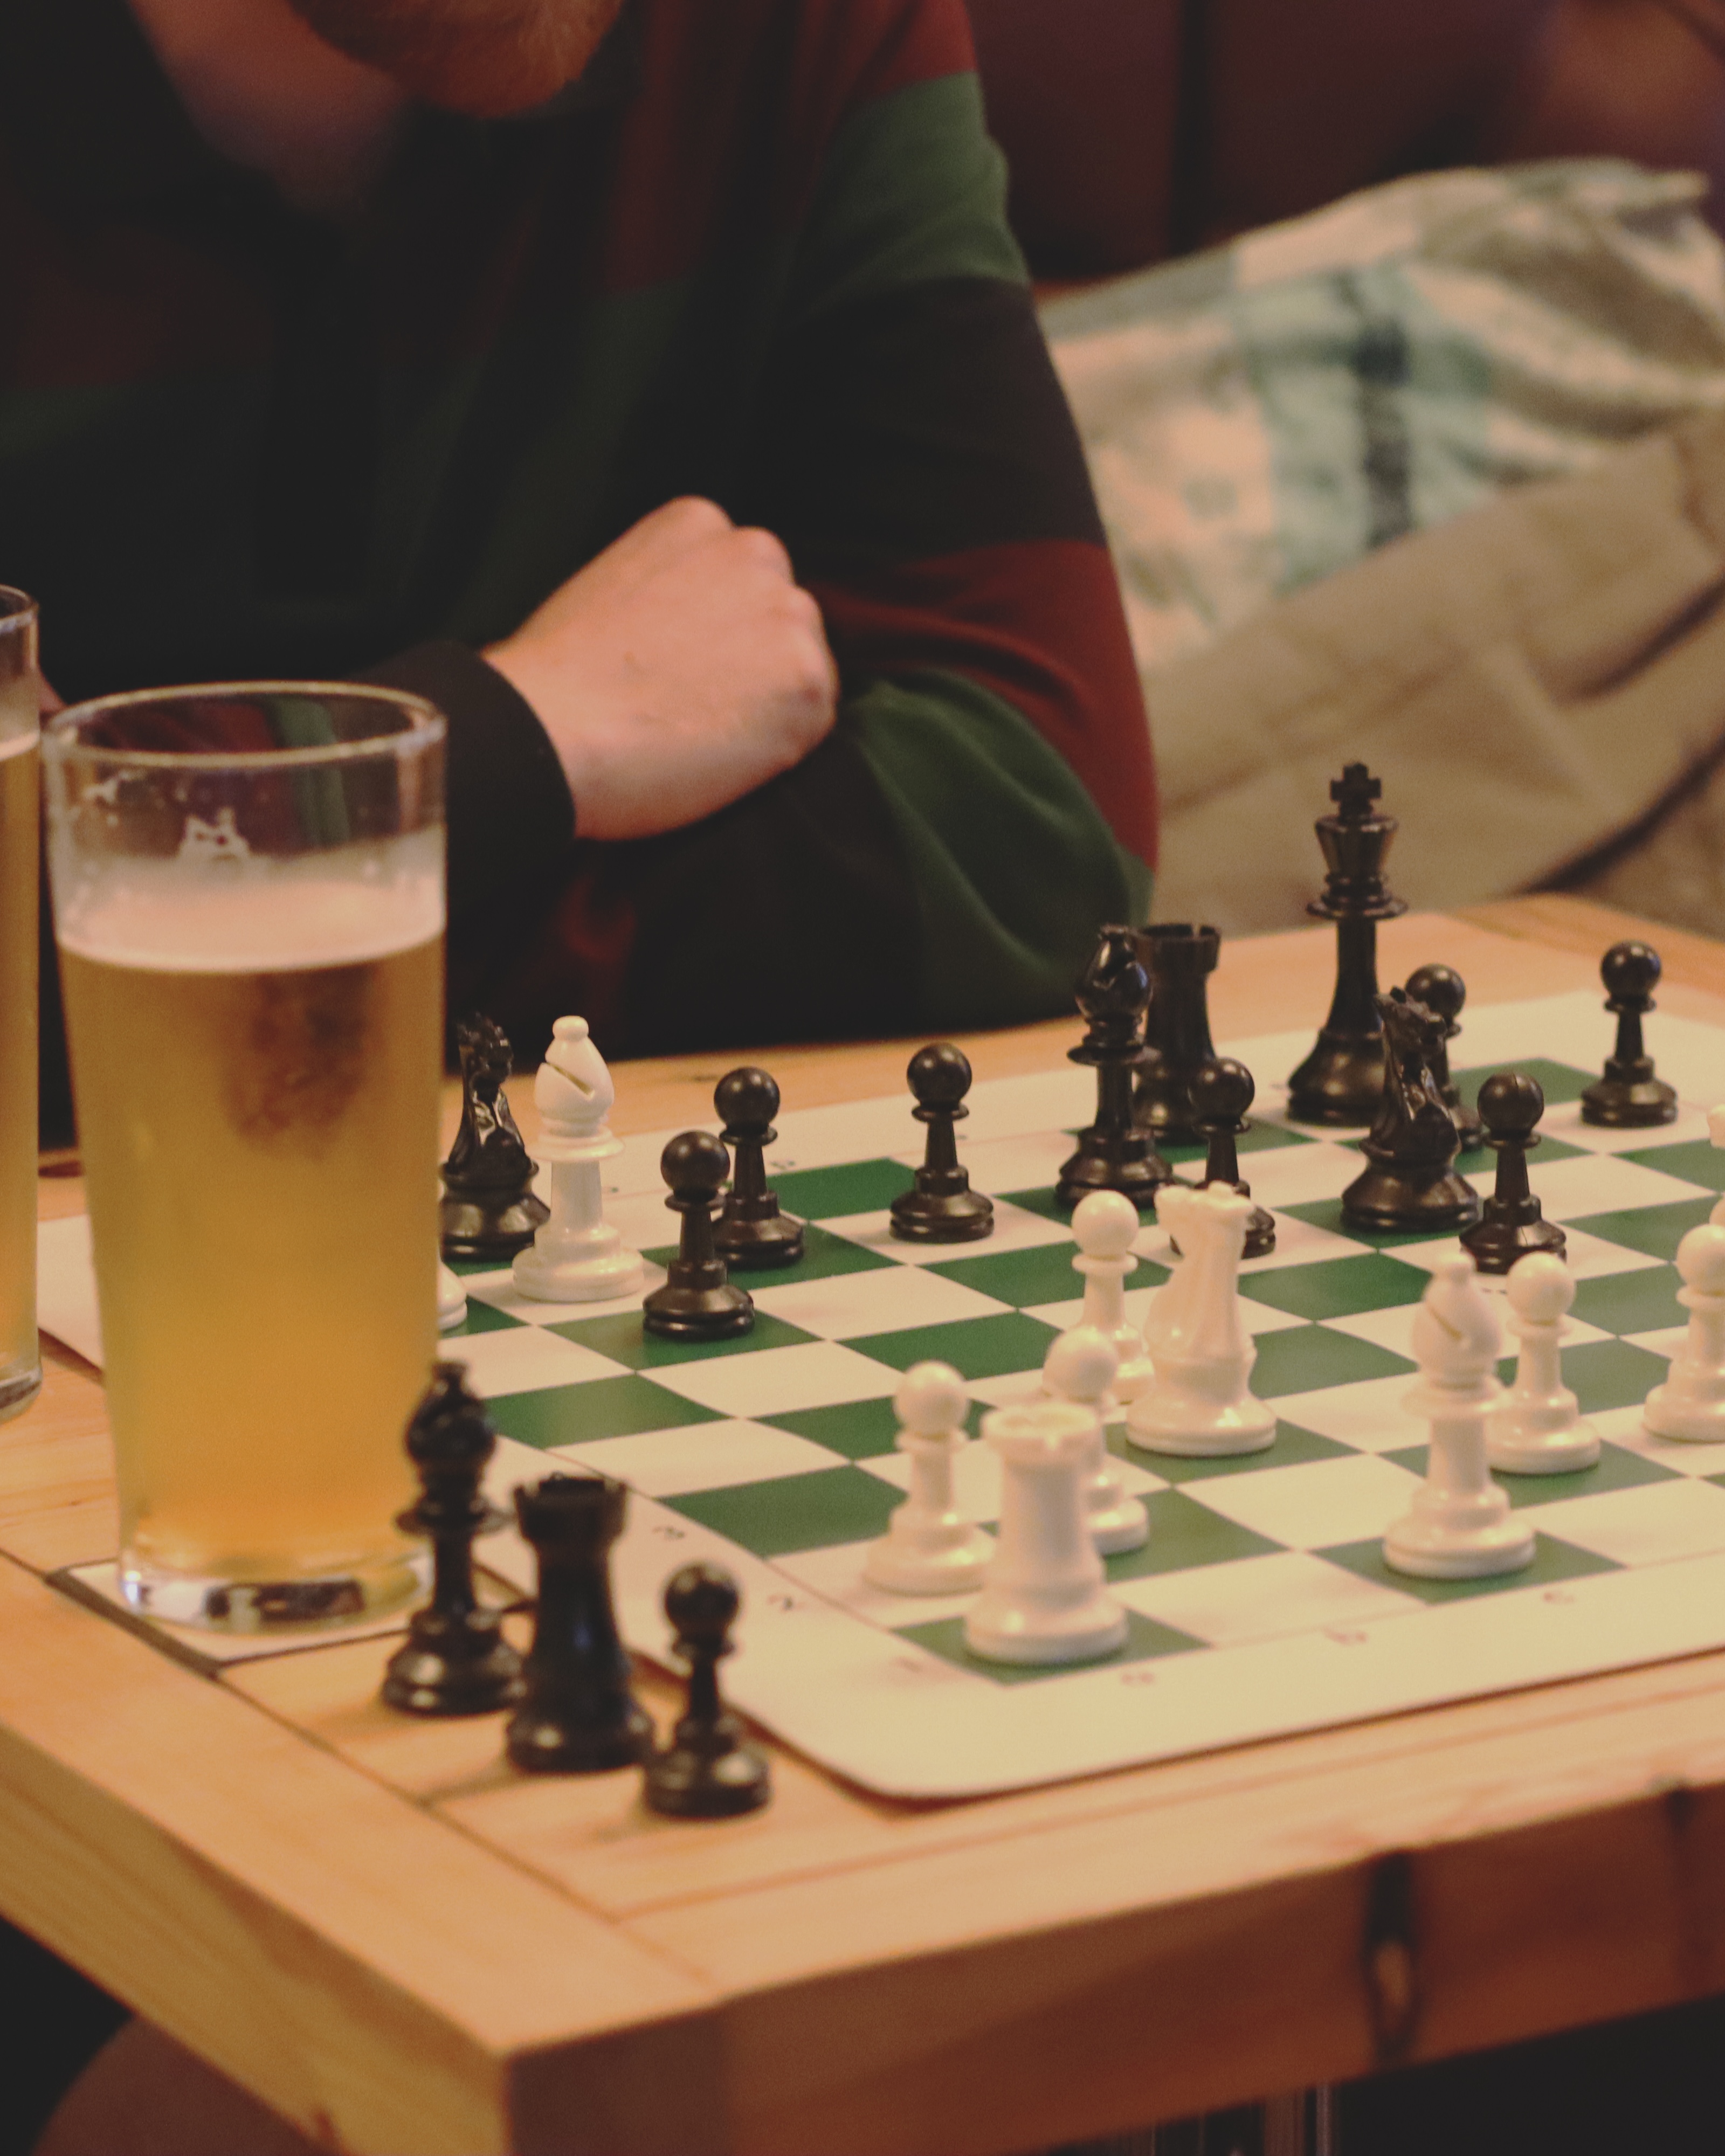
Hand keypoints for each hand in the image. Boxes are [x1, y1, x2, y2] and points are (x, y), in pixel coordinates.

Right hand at [485, 497, 838, 840]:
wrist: (549, 728)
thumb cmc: (560, 679)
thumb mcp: (615, 587)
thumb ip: (672, 592)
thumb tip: (700, 632)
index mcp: (701, 522)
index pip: (742, 583)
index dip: (719, 637)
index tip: (682, 669)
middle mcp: (755, 552)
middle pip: (783, 620)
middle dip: (753, 665)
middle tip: (694, 709)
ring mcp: (787, 614)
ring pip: (804, 671)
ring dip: (770, 707)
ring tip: (701, 734)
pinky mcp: (806, 680)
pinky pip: (813, 725)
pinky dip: (779, 751)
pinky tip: (719, 756)